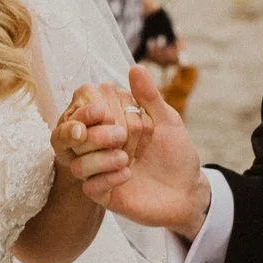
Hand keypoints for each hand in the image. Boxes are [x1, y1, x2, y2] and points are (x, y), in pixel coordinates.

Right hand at [61, 65, 209, 239]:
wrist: (187, 189)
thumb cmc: (175, 151)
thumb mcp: (166, 120)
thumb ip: (149, 96)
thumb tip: (135, 68)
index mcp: (110, 122)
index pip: (82, 109)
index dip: (89, 110)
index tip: (104, 112)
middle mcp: (98, 145)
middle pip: (75, 137)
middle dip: (98, 134)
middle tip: (122, 136)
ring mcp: (98, 170)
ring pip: (78, 163)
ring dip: (101, 158)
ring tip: (127, 159)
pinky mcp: (103, 194)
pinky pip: (90, 186)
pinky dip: (107, 178)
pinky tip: (127, 175)